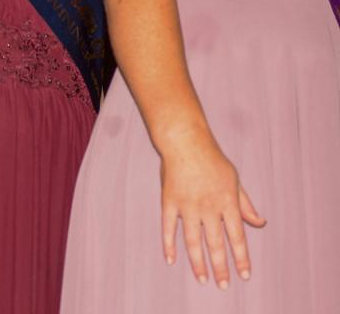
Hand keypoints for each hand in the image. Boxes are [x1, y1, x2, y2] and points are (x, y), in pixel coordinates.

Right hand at [160, 138, 265, 288]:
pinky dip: (169, 244)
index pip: (237, 237)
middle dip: (221, 267)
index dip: (241, 258)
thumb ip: (245, 204)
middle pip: (216, 244)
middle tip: (223, 285)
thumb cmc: (212, 159)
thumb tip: (260, 222)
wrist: (185, 141)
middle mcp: (208, 207)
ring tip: (203, 279)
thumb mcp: (235, 180)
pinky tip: (171, 260)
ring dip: (198, 262)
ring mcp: (187, 205)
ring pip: (193, 241)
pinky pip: (168, 227)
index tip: (244, 275)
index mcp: (227, 202)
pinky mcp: (169, 201)